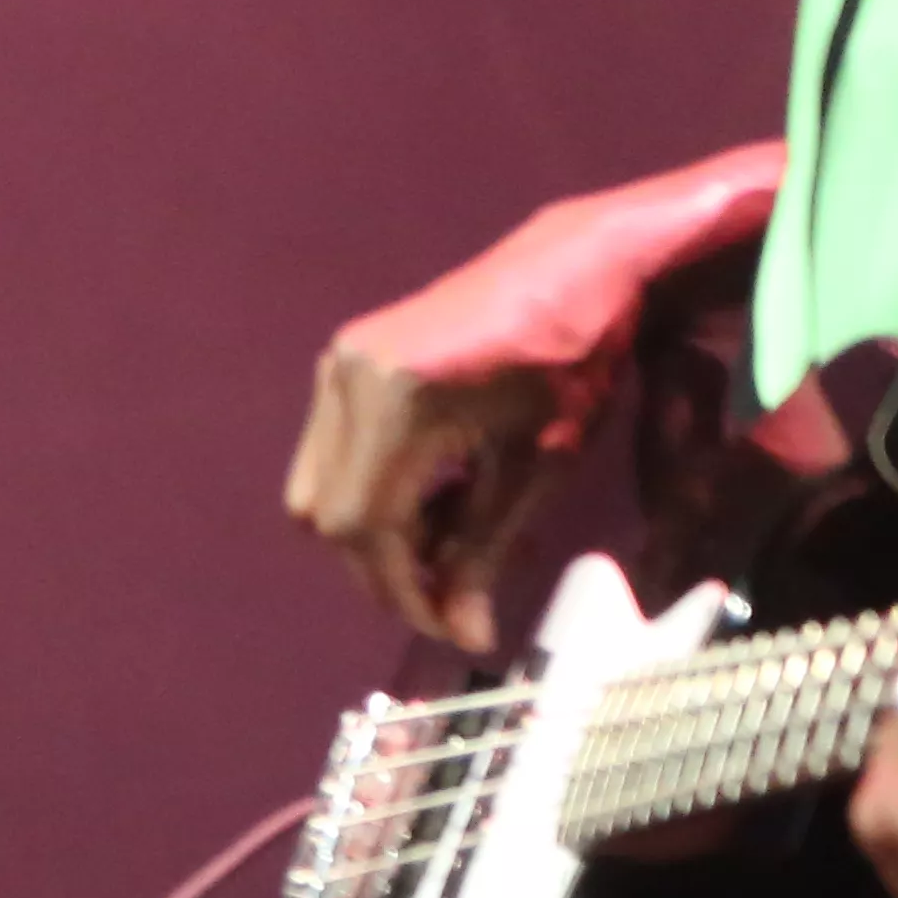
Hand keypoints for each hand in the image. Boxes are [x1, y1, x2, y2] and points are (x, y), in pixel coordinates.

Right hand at [284, 210, 650, 653]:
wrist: (580, 264)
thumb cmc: (576, 363)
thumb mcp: (536, 467)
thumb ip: (484, 552)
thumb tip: (461, 633)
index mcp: (396, 401)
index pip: (363, 525)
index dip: (400, 589)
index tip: (450, 629)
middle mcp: (347, 377)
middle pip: (324, 514)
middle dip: (379, 568)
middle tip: (446, 598)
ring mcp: (337, 362)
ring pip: (317, 487)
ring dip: (371, 533)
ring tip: (443, 546)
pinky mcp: (344, 359)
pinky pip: (331, 451)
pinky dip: (371, 491)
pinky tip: (430, 497)